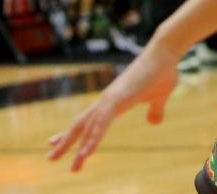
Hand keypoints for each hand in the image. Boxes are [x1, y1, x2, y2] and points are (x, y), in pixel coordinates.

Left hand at [48, 35, 177, 170]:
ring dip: (76, 145)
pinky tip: (86, 153)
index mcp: (114, 100)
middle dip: (66, 141)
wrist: (165, 52)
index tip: (55, 141)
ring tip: (68, 164)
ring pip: (88, 126)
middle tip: (50, 158)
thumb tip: (154, 121)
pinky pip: (101, 123)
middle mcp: (108, 99)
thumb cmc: (163, 71)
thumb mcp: (160, 96)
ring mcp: (111, 98)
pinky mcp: (117, 98)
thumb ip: (155, 109)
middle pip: (81, 123)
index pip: (88, 119)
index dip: (72, 132)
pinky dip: (93, 138)